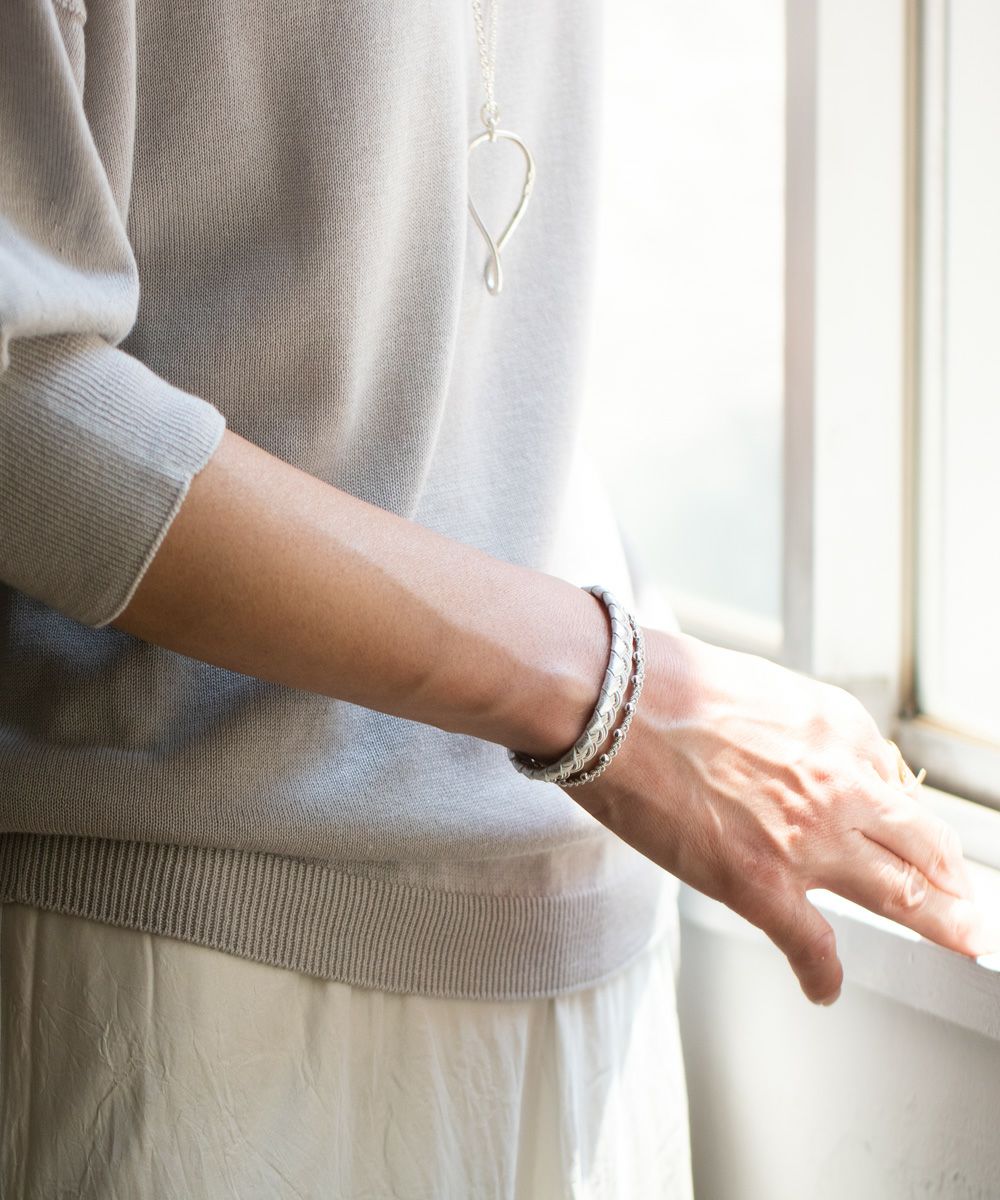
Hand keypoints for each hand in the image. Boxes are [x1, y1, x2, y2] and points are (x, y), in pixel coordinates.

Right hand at [565, 627, 995, 1004]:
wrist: (613, 703)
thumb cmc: (667, 685)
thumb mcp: (760, 686)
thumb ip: (799, 729)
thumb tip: (811, 763)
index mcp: (836, 727)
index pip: (893, 784)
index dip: (905, 818)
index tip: (913, 836)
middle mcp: (838, 783)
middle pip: (923, 844)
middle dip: (953, 879)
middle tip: (969, 904)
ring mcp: (805, 839)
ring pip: (900, 894)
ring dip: (940, 923)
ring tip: (959, 940)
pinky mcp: (760, 885)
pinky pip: (812, 945)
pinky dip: (823, 973)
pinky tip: (825, 986)